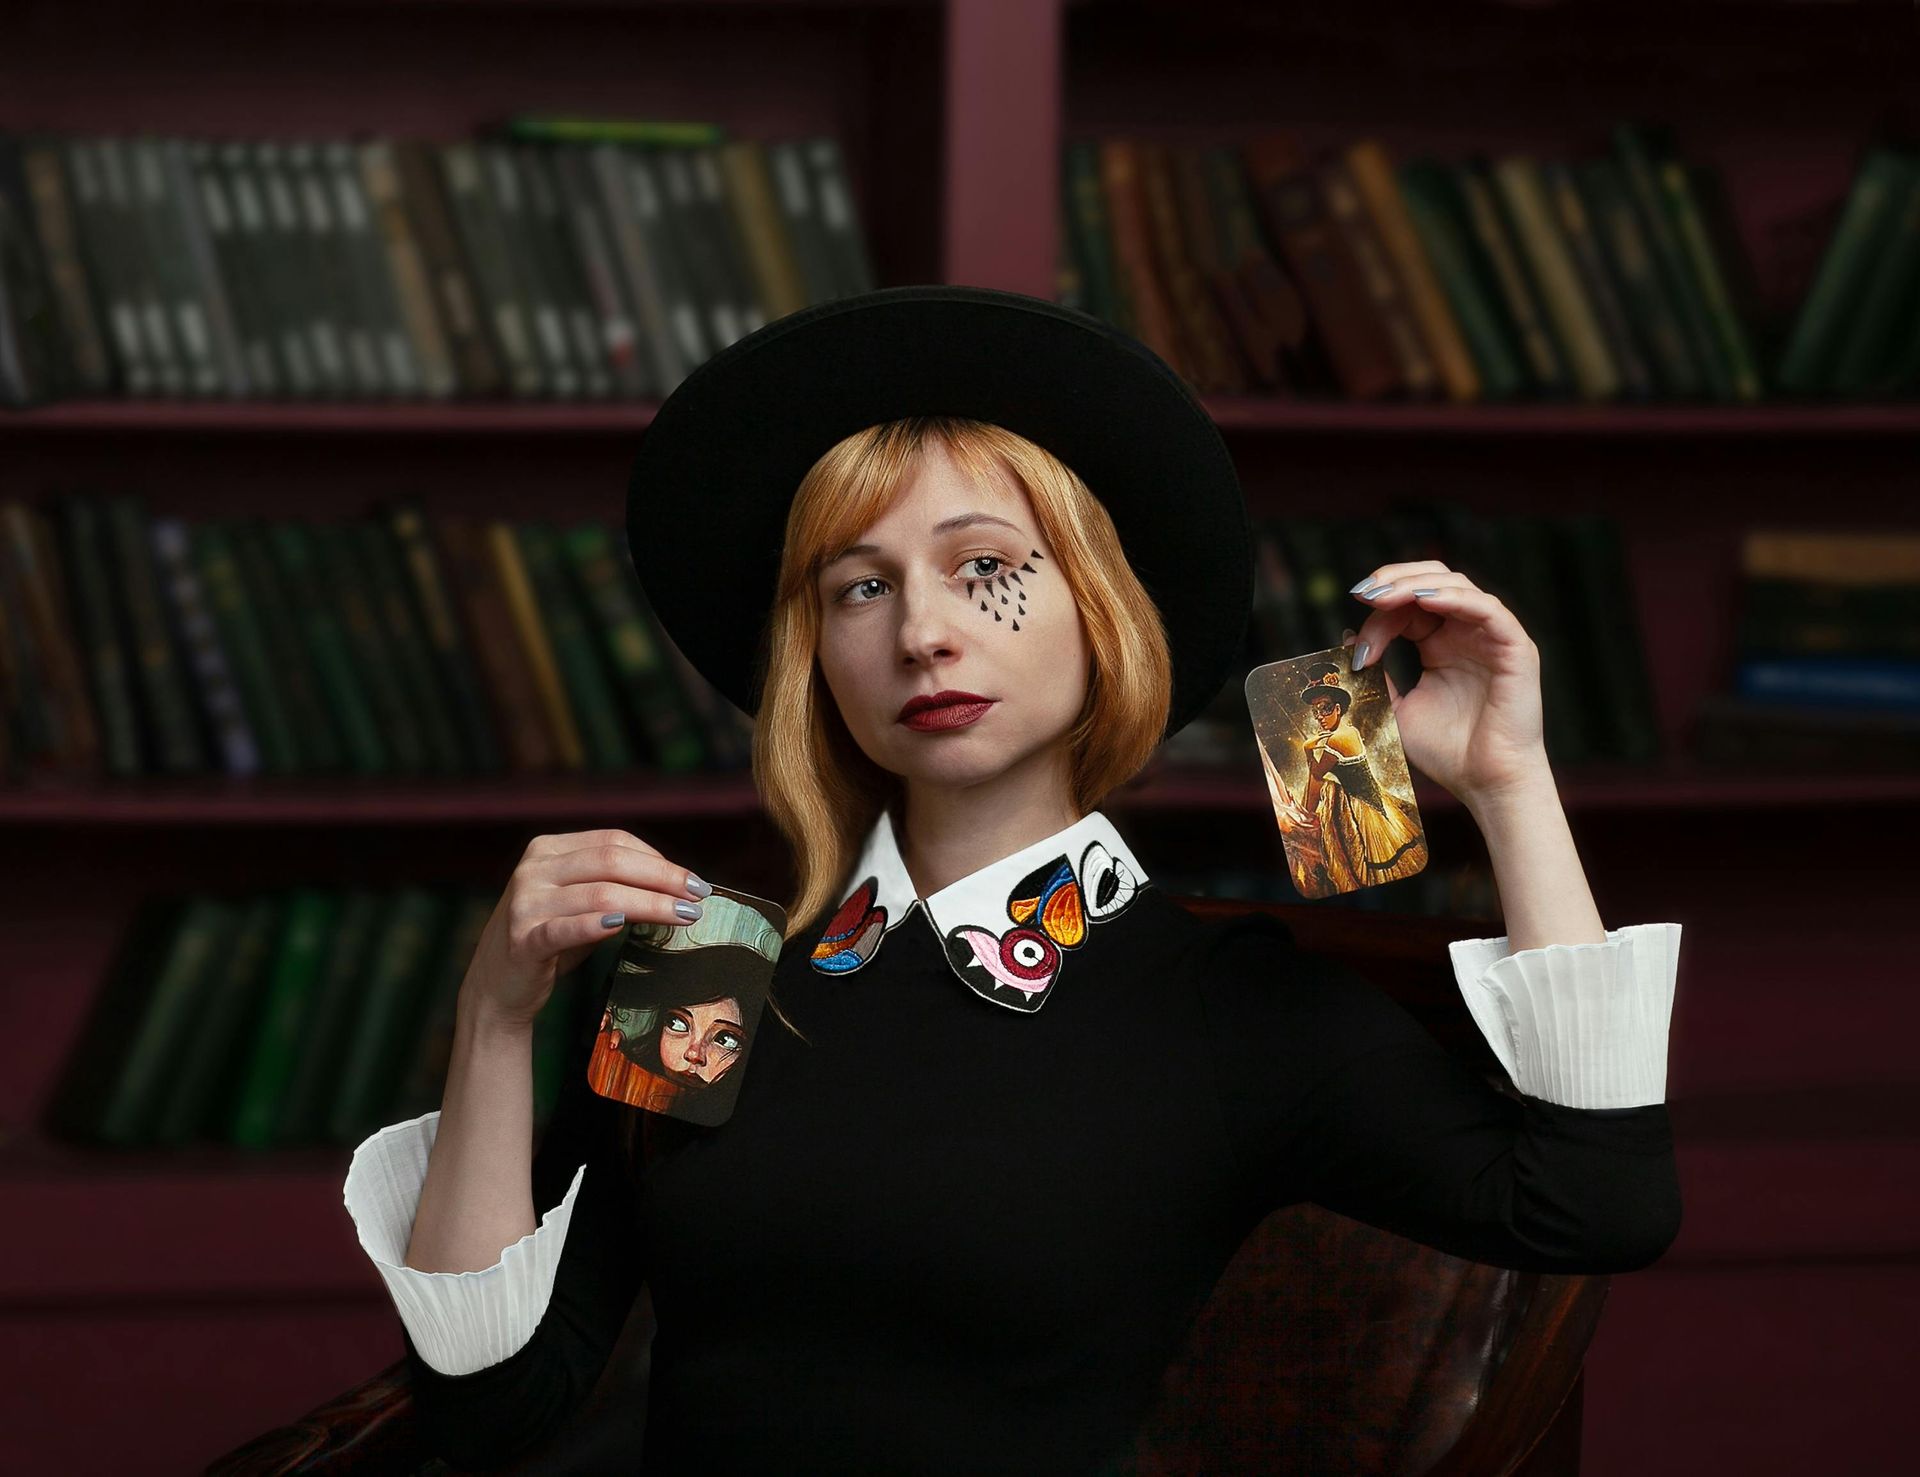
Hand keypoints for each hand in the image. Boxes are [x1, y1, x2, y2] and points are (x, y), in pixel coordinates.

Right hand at [461, 829, 711, 1029]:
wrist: (497, 988)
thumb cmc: (550, 941)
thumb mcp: (581, 905)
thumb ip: (617, 888)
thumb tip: (679, 886)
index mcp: (548, 849)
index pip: (613, 842)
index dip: (659, 859)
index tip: (694, 882)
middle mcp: (533, 869)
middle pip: (611, 862)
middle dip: (663, 878)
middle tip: (698, 897)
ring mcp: (525, 902)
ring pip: (600, 894)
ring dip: (650, 904)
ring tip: (683, 916)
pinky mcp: (522, 939)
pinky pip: (566, 928)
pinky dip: (598, 924)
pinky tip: (624, 925)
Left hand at [1345, 562, 1550, 804]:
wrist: (1484, 783)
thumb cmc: (1446, 752)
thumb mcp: (1395, 708)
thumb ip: (1373, 675)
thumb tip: (1346, 637)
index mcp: (1440, 645)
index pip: (1407, 607)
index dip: (1380, 607)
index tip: (1354, 627)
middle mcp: (1466, 634)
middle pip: (1431, 582)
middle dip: (1394, 580)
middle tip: (1364, 592)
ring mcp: (1492, 636)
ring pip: (1456, 586)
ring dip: (1416, 585)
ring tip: (1384, 596)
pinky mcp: (1514, 646)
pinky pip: (1486, 608)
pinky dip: (1454, 598)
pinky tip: (1424, 601)